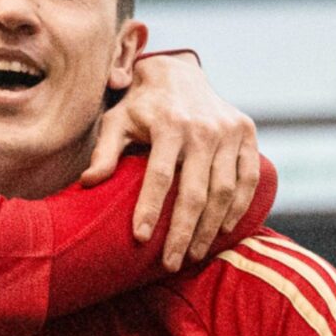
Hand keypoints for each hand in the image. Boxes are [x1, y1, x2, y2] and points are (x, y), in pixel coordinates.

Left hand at [80, 52, 260, 271]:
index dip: (149, 209)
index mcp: (169, 124)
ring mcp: (229, 130)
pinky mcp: (247, 133)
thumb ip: (104, 152)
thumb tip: (87, 183)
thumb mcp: (116, 121)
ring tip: (193, 254)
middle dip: (182, 232)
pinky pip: (247, 178)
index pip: (159, 176)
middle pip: (195, 192)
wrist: (178, 72)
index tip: (140, 239)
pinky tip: (223, 230)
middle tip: (170, 263)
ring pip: (224, 191)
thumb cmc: (141, 105)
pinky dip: (238, 207)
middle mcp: (203, 128)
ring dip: (209, 228)